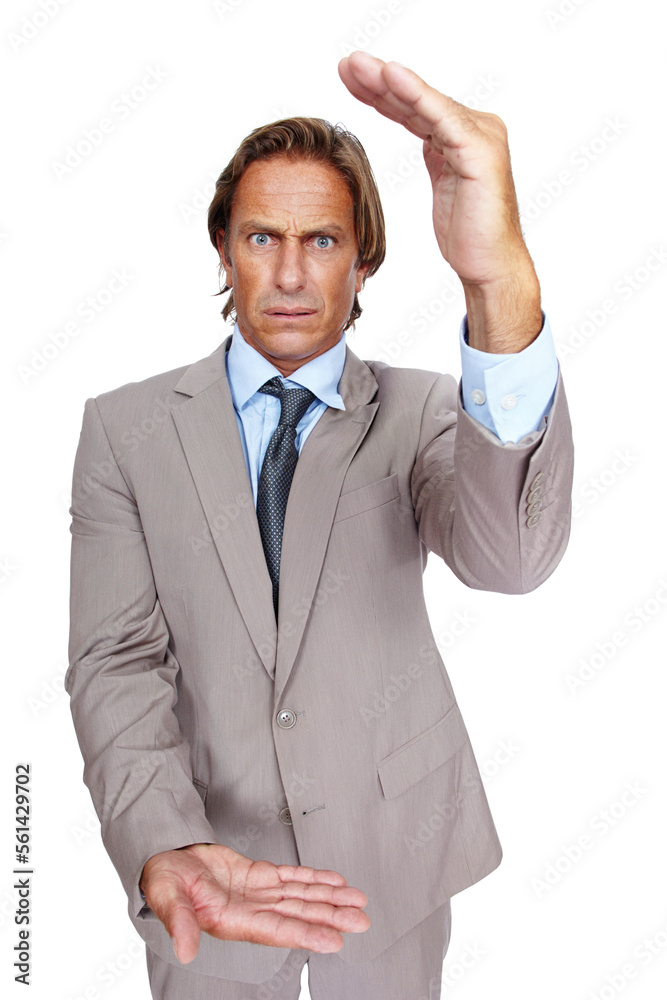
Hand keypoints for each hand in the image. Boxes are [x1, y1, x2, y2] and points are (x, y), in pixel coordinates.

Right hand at [140, 843, 369, 963]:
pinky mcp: (258, 875)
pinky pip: (292, 877)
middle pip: (298, 915)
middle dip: (330, 917)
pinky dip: (314, 879)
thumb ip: (180, 923)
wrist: (165, 858)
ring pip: (301, 897)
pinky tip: (334, 881)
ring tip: (357, 902)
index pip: (277, 929)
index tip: (335, 940)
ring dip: (330, 899)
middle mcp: (251, 910)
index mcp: (232, 920)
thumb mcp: (167, 898)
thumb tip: (185, 951)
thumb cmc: (162, 880)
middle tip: (361, 921)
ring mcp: (257, 893)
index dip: (306, 934)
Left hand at [338, 51, 541, 350]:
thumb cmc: (469, 236)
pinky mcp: (479, 151)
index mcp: (465, 135)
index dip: (383, 93)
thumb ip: (437, 155)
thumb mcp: (444, 185)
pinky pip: (440, 117)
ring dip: (388, 81)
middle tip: (346, 64)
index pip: (417, 108)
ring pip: (425, 102)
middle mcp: (477, 128)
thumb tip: (424, 135)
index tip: (349, 78)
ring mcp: (480, 136)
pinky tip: (390, 76)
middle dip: (380, 81)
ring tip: (356, 65)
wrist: (490, 267)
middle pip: (419, 100)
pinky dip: (415, 95)